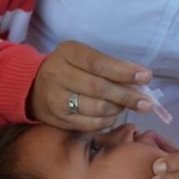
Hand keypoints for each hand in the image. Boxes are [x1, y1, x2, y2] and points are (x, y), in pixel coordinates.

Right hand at [28, 40, 152, 131]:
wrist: (32, 87)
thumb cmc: (68, 68)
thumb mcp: (83, 57)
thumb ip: (109, 66)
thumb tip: (140, 78)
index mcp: (68, 53)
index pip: (99, 64)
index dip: (124, 72)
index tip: (146, 76)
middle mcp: (58, 75)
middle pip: (99, 88)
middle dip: (127, 96)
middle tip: (147, 102)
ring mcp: (55, 99)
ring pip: (96, 109)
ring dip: (118, 109)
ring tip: (129, 106)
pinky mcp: (57, 120)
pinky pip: (89, 124)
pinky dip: (107, 121)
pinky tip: (114, 115)